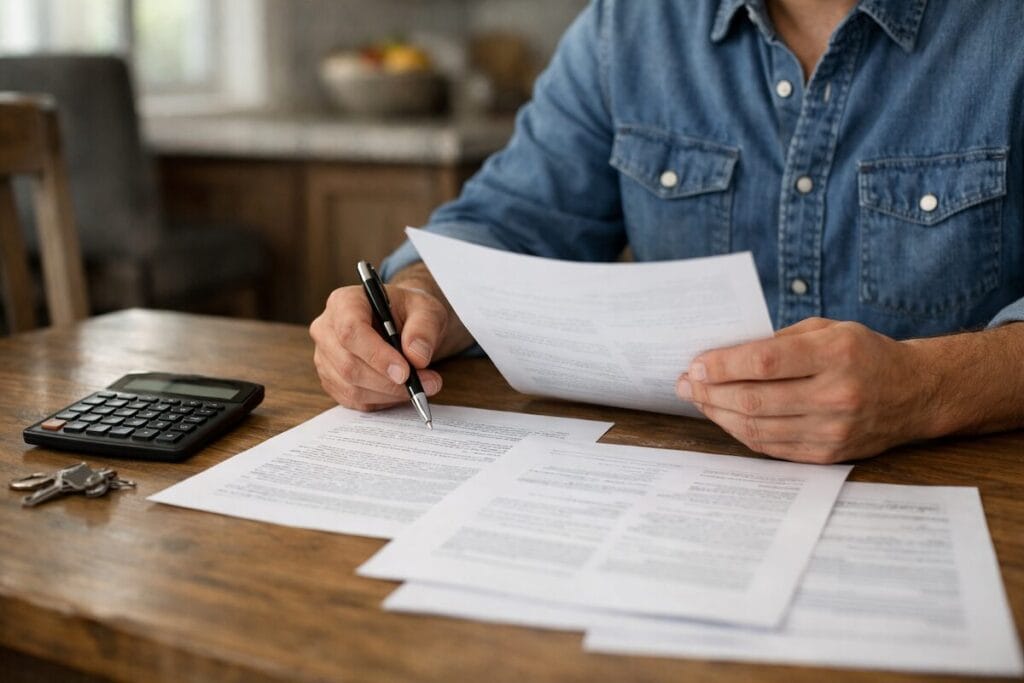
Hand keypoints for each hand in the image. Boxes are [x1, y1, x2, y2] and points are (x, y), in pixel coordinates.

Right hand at [310, 283, 447, 411]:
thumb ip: (424, 329)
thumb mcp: (427, 310)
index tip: (405, 372)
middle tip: (427, 383)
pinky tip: (401, 391)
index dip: (377, 355)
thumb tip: (417, 357)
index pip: (350, 330)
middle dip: (390, 381)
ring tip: (421, 386)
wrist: (406, 325)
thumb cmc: (411, 312)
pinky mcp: (332, 381)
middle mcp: (327, 329)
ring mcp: (326, 358)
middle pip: (349, 365)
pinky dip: (383, 401)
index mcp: (344, 302)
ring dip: (390, 393)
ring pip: (352, 388)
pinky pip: (355, 401)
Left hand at [676, 318, 935, 463]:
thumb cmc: (863, 353)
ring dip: (719, 414)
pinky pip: (771, 447)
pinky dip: (742, 432)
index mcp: (835, 354)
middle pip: (754, 400)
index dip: (722, 366)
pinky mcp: (829, 454)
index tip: (695, 364)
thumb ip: (778, 342)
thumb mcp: (827, 330)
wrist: (916, 393)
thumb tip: (722, 357)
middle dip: (709, 392)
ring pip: (757, 428)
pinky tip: (725, 418)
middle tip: (686, 384)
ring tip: (699, 400)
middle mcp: (835, 395)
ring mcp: (833, 430)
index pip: (764, 363)